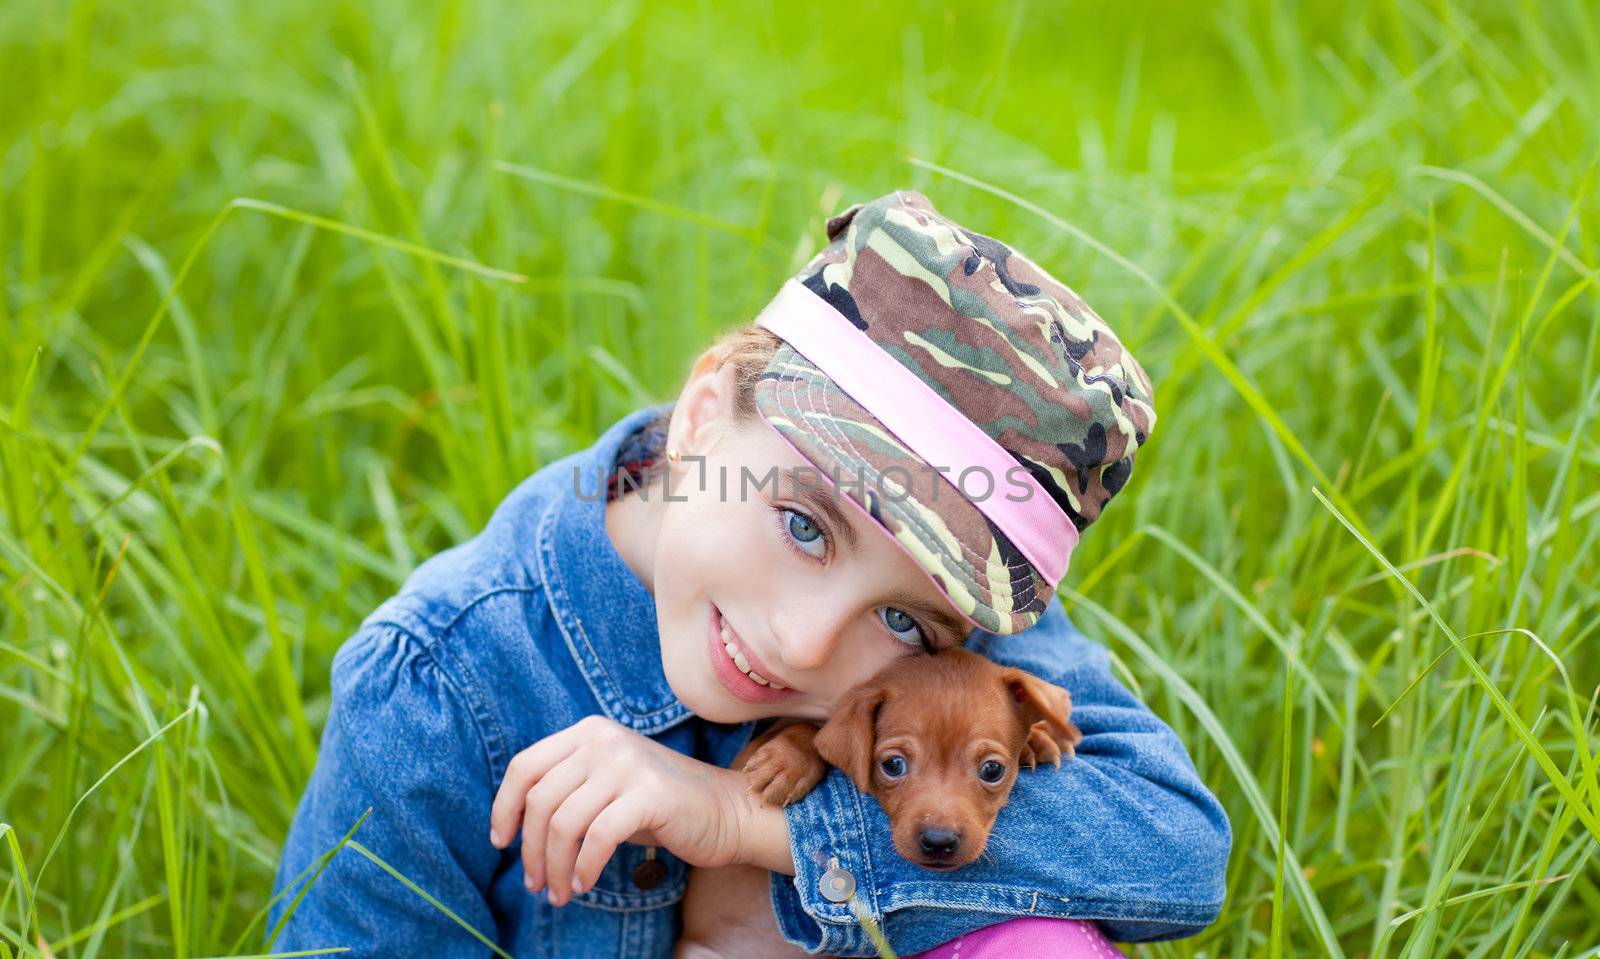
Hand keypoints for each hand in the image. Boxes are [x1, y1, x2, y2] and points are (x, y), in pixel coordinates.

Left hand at [489, 714, 757, 905]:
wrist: (726, 811)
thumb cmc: (659, 806)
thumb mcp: (605, 785)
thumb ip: (567, 789)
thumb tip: (513, 825)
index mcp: (588, 732)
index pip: (524, 766)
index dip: (504, 808)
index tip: (501, 842)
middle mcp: (604, 740)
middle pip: (540, 800)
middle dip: (531, 850)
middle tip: (535, 884)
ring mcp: (627, 763)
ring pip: (564, 823)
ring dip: (554, 867)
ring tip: (558, 893)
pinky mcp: (649, 794)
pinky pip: (597, 838)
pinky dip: (584, 868)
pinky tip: (584, 884)